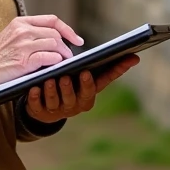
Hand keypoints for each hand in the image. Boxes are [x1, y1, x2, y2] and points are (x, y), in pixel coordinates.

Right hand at [0, 15, 82, 93]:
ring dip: (64, 55)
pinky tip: (57, 67)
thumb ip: (28, 35)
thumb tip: (53, 41)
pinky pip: (49, 58)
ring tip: (64, 63)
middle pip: (56, 32)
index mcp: (20, 22)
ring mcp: (23, 45)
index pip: (52, 20)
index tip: (77, 39)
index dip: (68, 29)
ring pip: (55, 44)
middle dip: (67, 45)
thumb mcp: (9, 38)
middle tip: (70, 56)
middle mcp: (23, 31)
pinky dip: (56, 62)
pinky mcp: (24, 61)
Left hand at [26, 55, 140, 122]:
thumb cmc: (73, 84)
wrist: (48, 107)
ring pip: (55, 102)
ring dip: (53, 91)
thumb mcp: (88, 77)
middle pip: (75, 98)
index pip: (97, 87)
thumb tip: (135, 57)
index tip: (86, 72)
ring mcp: (58, 110)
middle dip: (70, 88)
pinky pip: (37, 106)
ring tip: (49, 80)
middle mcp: (75, 105)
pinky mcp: (40, 112)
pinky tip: (33, 88)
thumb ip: (108, 68)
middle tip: (66, 76)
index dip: (89, 83)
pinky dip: (35, 98)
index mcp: (89, 95)